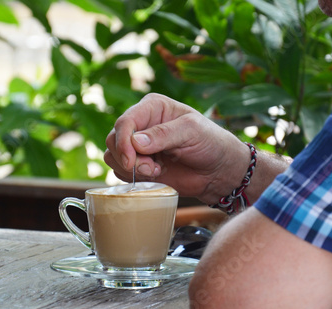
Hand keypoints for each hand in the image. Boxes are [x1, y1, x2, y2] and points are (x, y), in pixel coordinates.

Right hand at [104, 93, 249, 203]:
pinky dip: (134, 178)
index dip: (123, 142)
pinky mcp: (139, 165)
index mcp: (152, 107)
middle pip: (113, 139)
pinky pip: (121, 172)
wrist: (218, 171)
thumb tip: (135, 142)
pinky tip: (156, 175)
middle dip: (128, 158)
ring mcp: (138, 146)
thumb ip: (164, 134)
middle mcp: (141, 124)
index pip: (125, 121)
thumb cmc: (210, 143)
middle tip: (151, 169)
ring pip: (113, 156)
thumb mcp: (192, 132)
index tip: (131, 161)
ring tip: (156, 171)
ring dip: (131, 169)